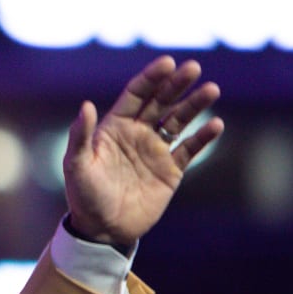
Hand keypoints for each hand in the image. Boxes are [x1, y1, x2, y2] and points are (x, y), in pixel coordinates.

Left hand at [63, 55, 224, 247]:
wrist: (101, 229)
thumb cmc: (84, 196)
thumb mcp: (76, 166)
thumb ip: (80, 137)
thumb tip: (86, 105)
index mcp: (114, 127)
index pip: (136, 94)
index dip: (151, 78)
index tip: (167, 63)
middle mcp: (137, 134)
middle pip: (160, 101)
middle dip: (176, 84)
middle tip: (193, 67)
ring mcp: (155, 151)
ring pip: (179, 121)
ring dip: (195, 104)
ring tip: (211, 89)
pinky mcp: (170, 170)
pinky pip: (189, 149)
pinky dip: (203, 137)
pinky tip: (215, 124)